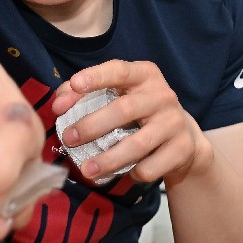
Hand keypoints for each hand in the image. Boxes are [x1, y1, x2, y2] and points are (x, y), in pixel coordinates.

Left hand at [51, 59, 210, 185]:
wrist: (183, 139)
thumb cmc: (137, 112)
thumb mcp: (117, 95)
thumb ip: (83, 94)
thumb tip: (59, 104)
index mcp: (144, 75)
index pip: (119, 70)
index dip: (97, 76)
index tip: (75, 85)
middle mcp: (162, 95)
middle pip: (124, 110)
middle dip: (92, 125)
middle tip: (68, 138)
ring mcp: (174, 122)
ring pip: (137, 144)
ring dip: (108, 159)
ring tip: (86, 170)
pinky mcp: (182, 149)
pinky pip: (151, 166)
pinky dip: (134, 172)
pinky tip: (127, 172)